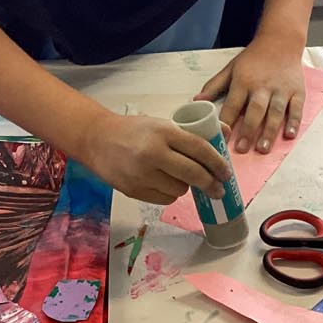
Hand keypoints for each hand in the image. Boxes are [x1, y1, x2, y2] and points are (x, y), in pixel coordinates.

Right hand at [76, 112, 231, 204]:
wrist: (97, 139)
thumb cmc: (134, 130)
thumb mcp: (162, 123)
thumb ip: (192, 131)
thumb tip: (226, 132)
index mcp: (164, 132)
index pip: (199, 149)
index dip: (217, 163)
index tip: (226, 172)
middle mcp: (153, 153)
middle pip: (193, 174)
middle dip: (211, 184)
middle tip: (219, 189)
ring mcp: (142, 174)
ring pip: (180, 189)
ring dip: (187, 186)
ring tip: (182, 178)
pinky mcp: (134, 190)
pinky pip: (165, 198)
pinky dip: (170, 193)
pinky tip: (166, 183)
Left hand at [196, 33, 304, 154]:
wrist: (280, 41)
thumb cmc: (253, 59)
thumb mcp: (231, 69)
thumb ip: (214, 86)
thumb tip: (195, 102)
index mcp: (243, 81)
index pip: (232, 105)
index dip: (226, 122)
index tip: (221, 139)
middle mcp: (262, 86)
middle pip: (255, 110)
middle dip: (248, 130)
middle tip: (242, 149)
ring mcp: (281, 89)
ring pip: (276, 112)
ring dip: (270, 131)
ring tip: (263, 148)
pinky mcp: (297, 91)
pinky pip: (296, 108)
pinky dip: (294, 122)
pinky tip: (289, 135)